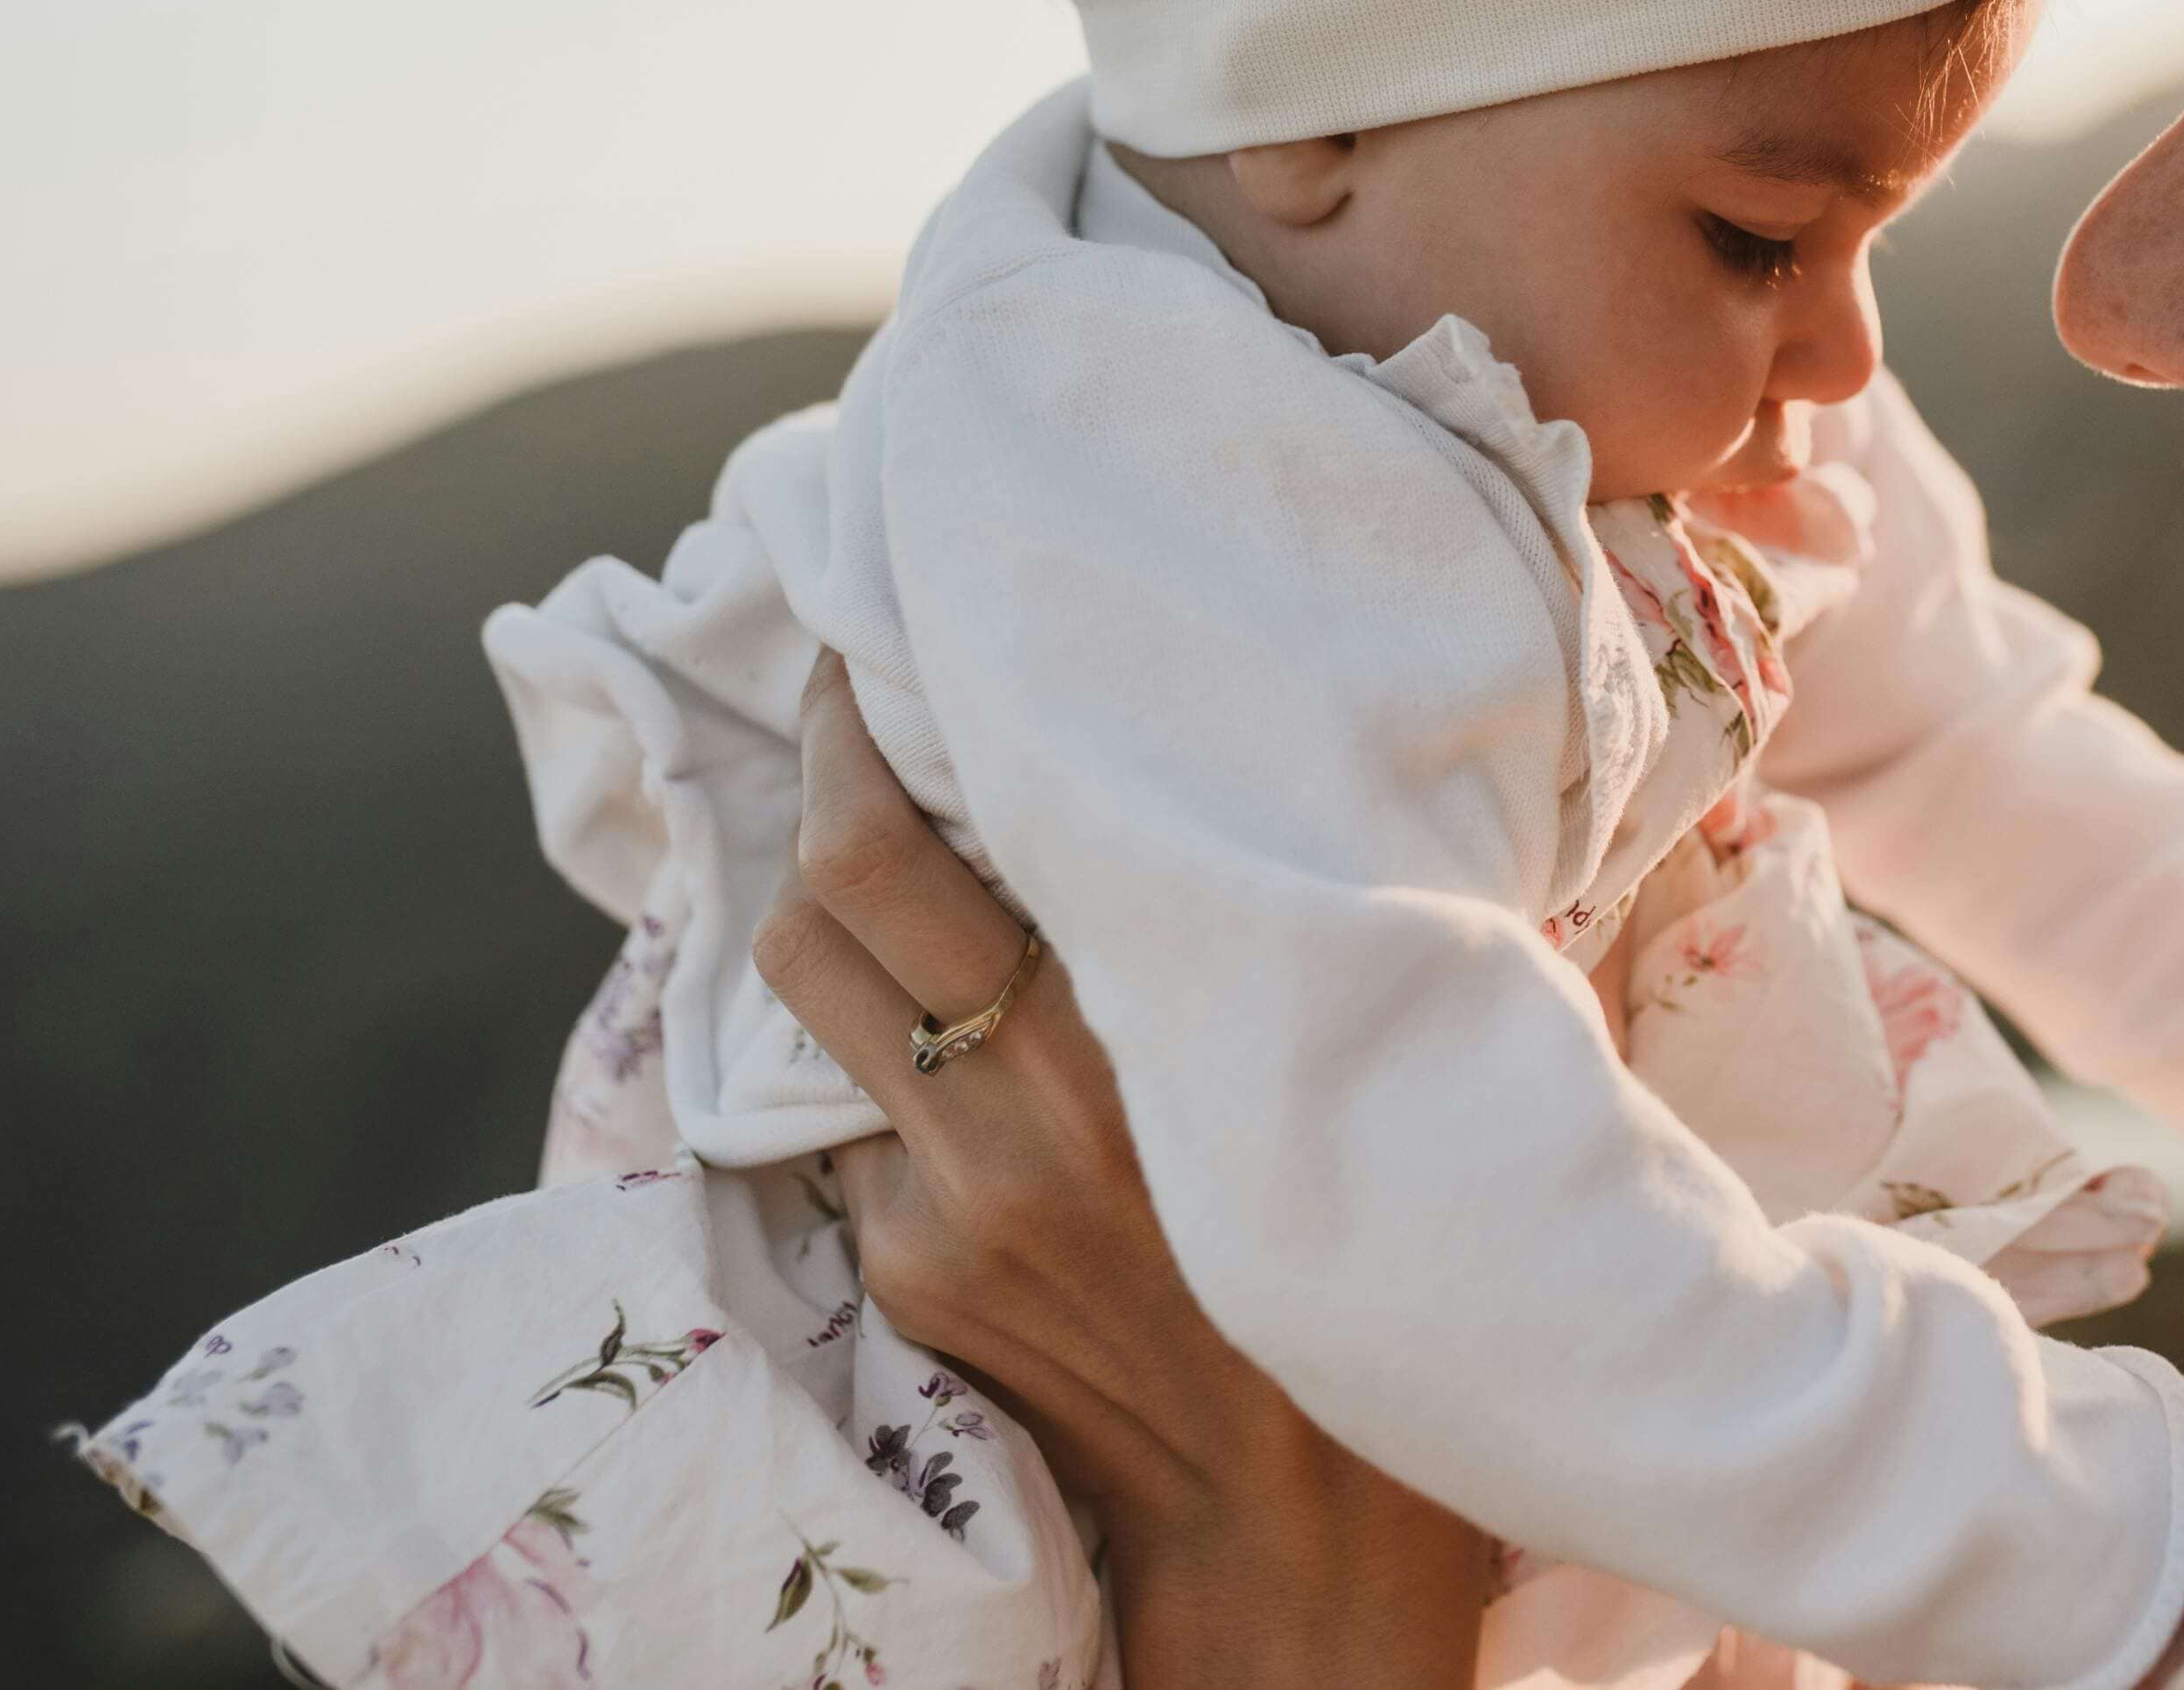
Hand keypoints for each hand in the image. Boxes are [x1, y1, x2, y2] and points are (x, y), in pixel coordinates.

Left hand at [751, 655, 1485, 1689]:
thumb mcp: (1367, 1072)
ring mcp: (938, 1210)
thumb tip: (1307, 777)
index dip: (853, 732)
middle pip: (816, 908)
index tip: (873, 653)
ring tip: (899, 864)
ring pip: (810, 1014)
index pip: (900, 850)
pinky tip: (975, 1063)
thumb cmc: (1373, 1266)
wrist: (1296, 1531)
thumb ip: (1308, 929)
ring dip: (840, 925)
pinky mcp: (909, 1281)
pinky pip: (859, 1130)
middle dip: (817, 790)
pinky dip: (895, 1072)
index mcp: (1127, 1044)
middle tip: (855, 715)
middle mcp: (1005, 1119)